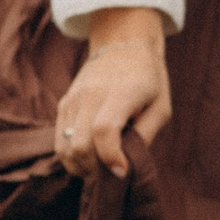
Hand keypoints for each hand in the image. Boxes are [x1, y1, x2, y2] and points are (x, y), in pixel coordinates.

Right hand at [54, 6, 171, 179]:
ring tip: (99, 167)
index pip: (104, 130)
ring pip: (64, 147)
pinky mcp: (63, 103)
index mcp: (121, 92)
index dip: (110, 157)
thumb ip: (144, 136)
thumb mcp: (161, 108)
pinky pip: (59, 139)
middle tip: (112, 172)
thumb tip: (124, 166)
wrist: (124, 47)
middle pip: (80, 144)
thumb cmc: (149, 81)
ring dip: (80, 166)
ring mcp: (73, 98)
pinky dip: (72, 156)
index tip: (122, 171)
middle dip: (95, 168)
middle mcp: (92, 94)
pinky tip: (89, 156)